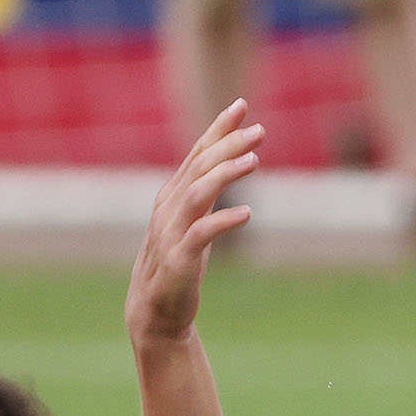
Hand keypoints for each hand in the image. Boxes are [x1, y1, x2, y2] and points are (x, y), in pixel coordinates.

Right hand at [128, 101, 261, 348]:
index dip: (218, 128)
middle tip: (259, 131)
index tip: (241, 104)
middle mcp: (169, 208)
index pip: (197, 153)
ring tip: (254, 162)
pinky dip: (222, 221)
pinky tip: (246, 215)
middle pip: (199, 167)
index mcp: (173, 195)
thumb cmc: (178, 262)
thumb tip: (231, 159)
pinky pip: (200, 235)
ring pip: (196, 193)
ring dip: (224, 175)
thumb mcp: (193, 219)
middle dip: (227, 145)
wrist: (156, 311)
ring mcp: (171, 233)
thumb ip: (206, 190)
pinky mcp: (179, 261)